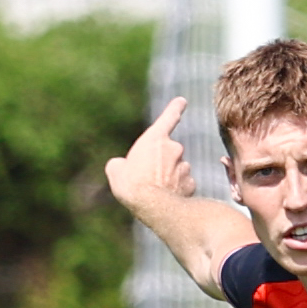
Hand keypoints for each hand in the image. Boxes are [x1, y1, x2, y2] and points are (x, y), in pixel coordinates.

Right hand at [105, 96, 196, 211]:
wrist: (151, 206)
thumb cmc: (131, 185)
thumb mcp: (116, 170)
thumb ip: (121, 163)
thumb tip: (122, 166)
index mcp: (156, 138)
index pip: (169, 117)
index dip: (175, 108)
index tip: (182, 101)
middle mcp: (174, 148)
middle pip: (168, 151)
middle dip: (160, 162)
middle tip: (146, 177)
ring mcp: (184, 166)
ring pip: (176, 168)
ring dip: (168, 176)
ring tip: (154, 190)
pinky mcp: (191, 183)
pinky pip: (183, 184)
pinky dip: (176, 189)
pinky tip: (166, 198)